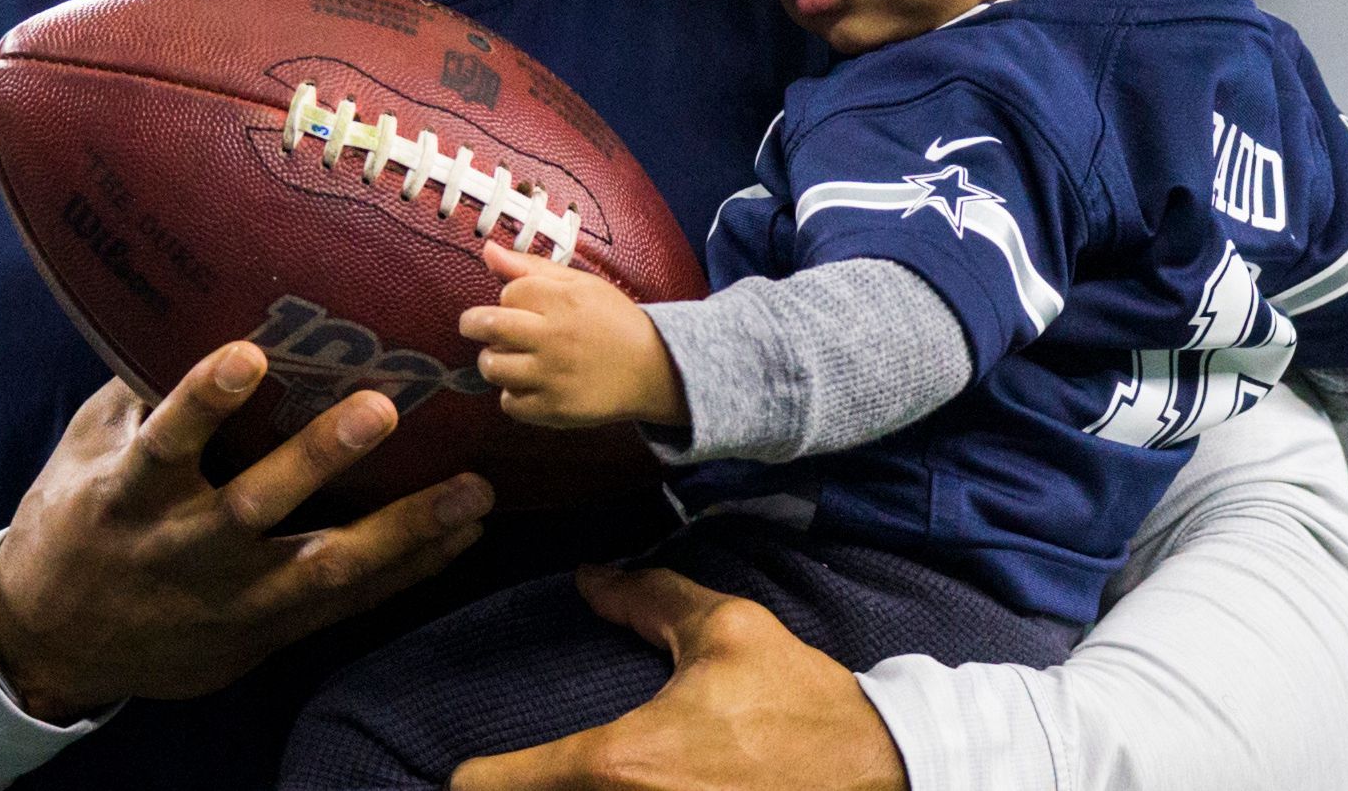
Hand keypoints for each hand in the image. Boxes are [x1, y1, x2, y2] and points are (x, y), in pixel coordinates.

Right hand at [0, 340, 493, 720]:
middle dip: (319, 458)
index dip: (204, 399)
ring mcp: (228, 600)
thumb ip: (139, 387)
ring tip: (472, 491)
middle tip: (383, 407)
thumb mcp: (88, 448)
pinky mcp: (264, 634)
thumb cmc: (76, 519)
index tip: (248, 353)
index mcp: (129, 495)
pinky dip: (407, 570)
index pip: (166, 442)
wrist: (54, 645)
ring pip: (322, 569)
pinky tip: (461, 535)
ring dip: (402, 530)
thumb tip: (191, 298)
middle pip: (255, 506)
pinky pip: (345, 605)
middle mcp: (181, 550)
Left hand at [452, 566, 907, 790]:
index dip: (472, 778)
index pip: (494, 790)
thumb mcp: (726, 629)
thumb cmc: (799, 703)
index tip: (467, 767)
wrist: (881, 774)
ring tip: (556, 784)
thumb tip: (588, 577)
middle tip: (509, 779)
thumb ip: (647, 597)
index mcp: (620, 764)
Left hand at [459, 239, 688, 428]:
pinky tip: (528, 383)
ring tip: (508, 356)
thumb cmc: (613, 321)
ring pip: (492, 367)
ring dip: (492, 360)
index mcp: (563, 301)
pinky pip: (509, 403)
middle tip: (478, 326)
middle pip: (487, 326)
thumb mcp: (580, 283)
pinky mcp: (555, 409)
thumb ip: (530, 267)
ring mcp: (553, 376)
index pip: (508, 293)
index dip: (510, 297)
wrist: (653, 369)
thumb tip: (487, 250)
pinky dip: (513, 394)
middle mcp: (554, 338)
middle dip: (474, 324)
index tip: (522, 304)